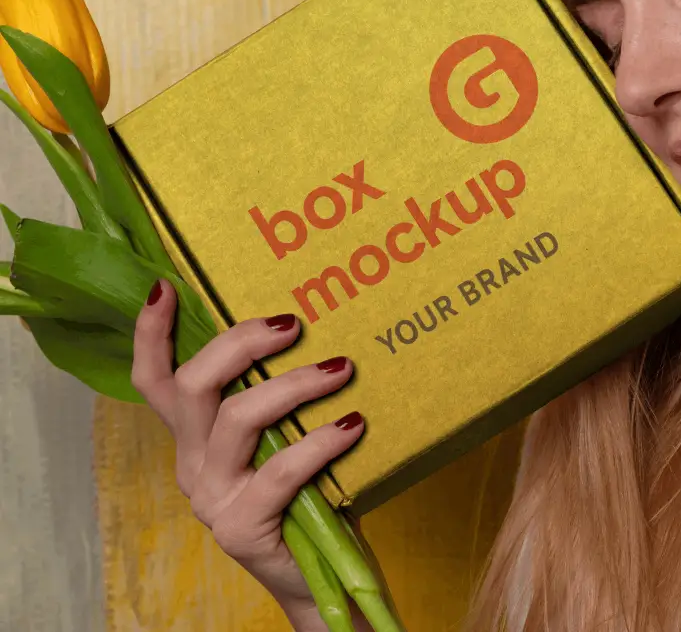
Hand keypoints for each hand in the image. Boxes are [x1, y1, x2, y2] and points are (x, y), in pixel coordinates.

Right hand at [131, 278, 365, 624]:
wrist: (319, 573)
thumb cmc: (304, 486)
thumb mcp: (279, 432)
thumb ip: (275, 391)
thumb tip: (308, 322)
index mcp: (193, 434)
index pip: (154, 380)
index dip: (150, 333)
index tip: (165, 286)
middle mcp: (191, 461)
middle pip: (193, 385)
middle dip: (241, 343)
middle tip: (293, 324)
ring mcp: (212, 496)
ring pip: (236, 418)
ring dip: (293, 385)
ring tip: (341, 368)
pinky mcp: (240, 527)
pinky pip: (279, 470)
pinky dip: (319, 441)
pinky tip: (351, 424)